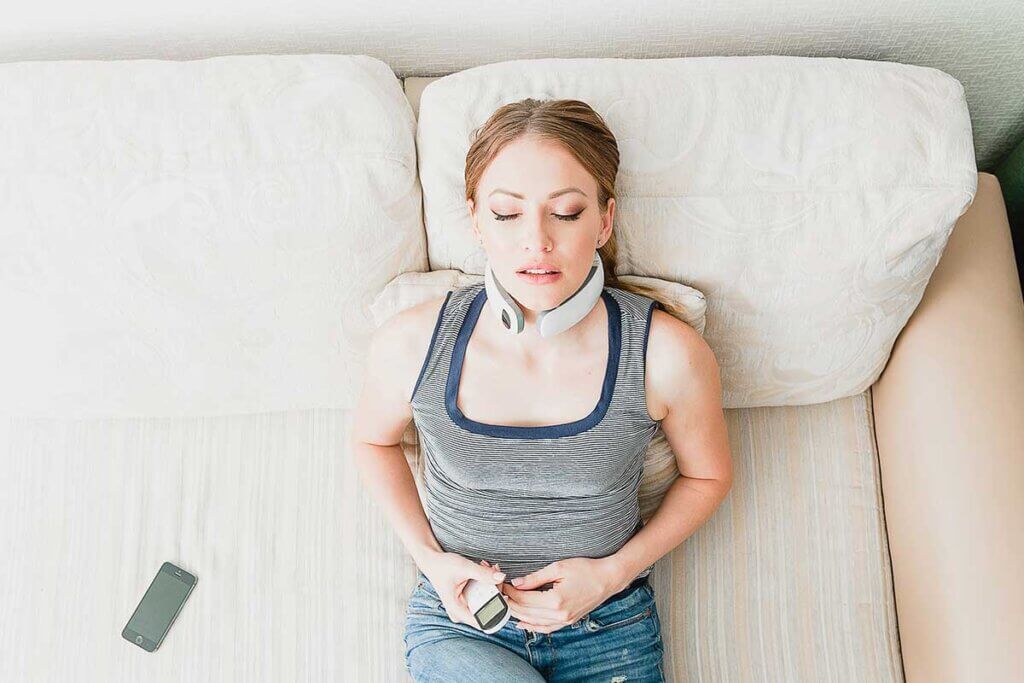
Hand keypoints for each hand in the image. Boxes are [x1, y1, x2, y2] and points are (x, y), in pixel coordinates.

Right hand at [418, 552, 505, 626]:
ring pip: (487, 601)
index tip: (500, 589)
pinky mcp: (467, 602)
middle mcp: (461, 613)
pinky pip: (483, 596)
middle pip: (488, 608)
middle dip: (495, 588)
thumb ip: (482, 573)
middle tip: (493, 570)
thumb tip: (501, 577)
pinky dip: (486, 583)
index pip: (484, 621)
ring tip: (487, 567)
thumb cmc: (443, 566)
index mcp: (457, 610)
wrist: (432, 562)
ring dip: (491, 584)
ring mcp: (464, 608)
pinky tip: (483, 569)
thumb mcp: (463, 567)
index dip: (497, 608)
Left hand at [496, 557, 622, 633]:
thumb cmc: (585, 569)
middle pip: (526, 612)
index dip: (510, 592)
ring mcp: (564, 620)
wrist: (608, 579)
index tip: (501, 583)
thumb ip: (536, 577)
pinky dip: (532, 626)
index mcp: (556, 600)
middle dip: (510, 603)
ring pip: (533, 622)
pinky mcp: (568, 621)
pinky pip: (546, 628)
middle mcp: (559, 614)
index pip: (524, 599)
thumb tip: (517, 583)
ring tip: (505, 605)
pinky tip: (522, 623)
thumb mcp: (559, 567)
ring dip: (518, 615)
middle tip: (499, 593)